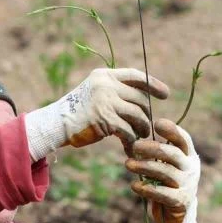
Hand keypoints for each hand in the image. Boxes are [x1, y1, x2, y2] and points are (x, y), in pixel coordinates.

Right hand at [25, 68, 168, 160]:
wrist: (56, 124)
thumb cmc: (77, 113)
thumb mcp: (95, 94)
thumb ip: (114, 92)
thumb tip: (141, 100)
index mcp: (104, 76)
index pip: (136, 75)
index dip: (153, 84)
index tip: (165, 94)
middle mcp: (106, 85)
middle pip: (140, 97)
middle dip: (146, 114)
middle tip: (146, 127)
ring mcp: (106, 101)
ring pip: (138, 114)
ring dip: (142, 128)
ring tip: (140, 137)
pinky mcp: (106, 119)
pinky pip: (128, 130)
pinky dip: (131, 141)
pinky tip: (130, 148)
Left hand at [126, 118, 199, 222]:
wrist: (176, 215)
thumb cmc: (167, 184)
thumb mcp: (166, 166)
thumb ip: (159, 153)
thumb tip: (136, 134)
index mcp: (189, 156)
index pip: (183, 139)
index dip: (171, 130)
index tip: (156, 123)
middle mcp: (191, 168)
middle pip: (171, 154)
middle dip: (151, 148)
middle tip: (134, 146)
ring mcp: (187, 185)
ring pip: (164, 172)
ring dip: (144, 167)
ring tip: (127, 164)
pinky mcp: (180, 201)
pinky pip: (162, 193)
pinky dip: (147, 189)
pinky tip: (134, 186)